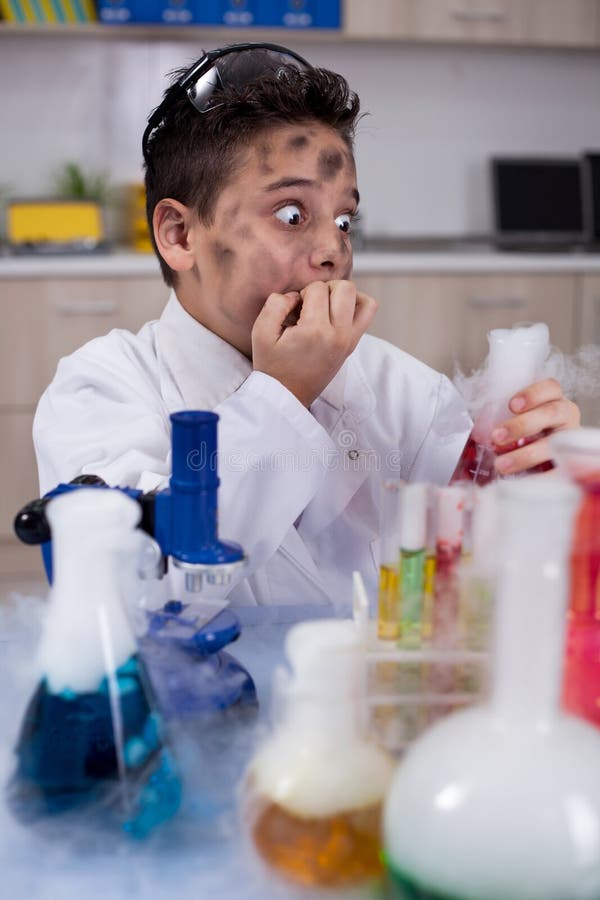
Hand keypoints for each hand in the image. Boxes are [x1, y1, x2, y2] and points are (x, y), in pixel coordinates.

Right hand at [251, 280, 377, 407]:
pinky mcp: (352, 346)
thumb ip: (275, 304)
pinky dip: (355, 307)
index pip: (317, 289)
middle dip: (325, 289)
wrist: (287, 395)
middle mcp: (338, 335)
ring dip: (344, 297)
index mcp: (315, 331)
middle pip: (346, 288)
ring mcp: (349, 341)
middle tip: (310, 305)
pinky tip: (335, 314)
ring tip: (326, 308)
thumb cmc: (272, 366)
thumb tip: (295, 295)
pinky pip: (367, 315)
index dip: (301, 293)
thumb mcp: (261, 332)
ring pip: (364, 300)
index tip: (293, 312)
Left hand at [490, 378, 579, 475]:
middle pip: (551, 413)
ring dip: (525, 455)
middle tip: (497, 436)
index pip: (550, 388)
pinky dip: (540, 479)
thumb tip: (476, 427)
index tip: (512, 405)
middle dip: (522, 425)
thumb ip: (498, 416)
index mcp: (552, 400)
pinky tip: (520, 483)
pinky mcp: (570, 466)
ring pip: (554, 444)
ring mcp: (570, 442)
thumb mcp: (511, 420)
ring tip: (501, 465)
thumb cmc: (521, 435)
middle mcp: (565, 418)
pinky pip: (560, 473)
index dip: (533, 394)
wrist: (539, 462)